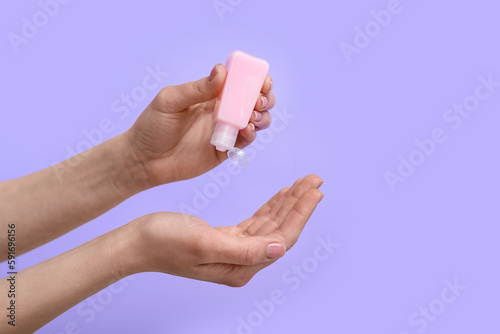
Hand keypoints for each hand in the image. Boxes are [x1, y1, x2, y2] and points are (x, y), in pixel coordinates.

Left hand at [125, 64, 274, 185]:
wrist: (143, 160)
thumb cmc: (152, 126)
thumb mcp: (170, 101)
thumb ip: (197, 88)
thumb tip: (222, 71)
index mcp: (210, 94)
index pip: (239, 82)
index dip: (254, 79)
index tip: (261, 80)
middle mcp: (221, 111)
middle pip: (253, 101)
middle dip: (264, 97)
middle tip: (259, 100)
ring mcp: (225, 131)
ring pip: (255, 120)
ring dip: (262, 116)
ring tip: (253, 116)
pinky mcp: (225, 150)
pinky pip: (245, 141)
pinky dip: (252, 134)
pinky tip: (247, 130)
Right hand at [128, 175, 322, 286]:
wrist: (138, 242)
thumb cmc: (164, 242)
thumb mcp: (205, 243)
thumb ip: (244, 250)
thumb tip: (279, 249)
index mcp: (240, 265)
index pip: (281, 239)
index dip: (300, 215)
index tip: (314, 191)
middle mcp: (241, 261)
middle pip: (280, 230)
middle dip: (299, 204)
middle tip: (314, 180)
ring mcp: (234, 250)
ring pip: (270, 223)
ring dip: (287, 202)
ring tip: (303, 183)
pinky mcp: (226, 238)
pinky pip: (256, 221)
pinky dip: (270, 206)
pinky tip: (280, 195)